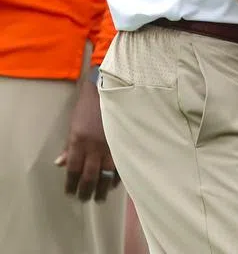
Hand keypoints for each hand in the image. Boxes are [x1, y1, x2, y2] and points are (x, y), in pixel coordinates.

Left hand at [55, 79, 119, 201]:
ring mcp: (111, 145)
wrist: (110, 89)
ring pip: (107, 173)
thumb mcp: (73, 124)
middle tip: (85, 199)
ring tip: (100, 197)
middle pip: (90, 175)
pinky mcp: (124, 141)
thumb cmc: (88, 106)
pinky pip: (121, 164)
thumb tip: (61, 163)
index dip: (71, 184)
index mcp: (79, 141)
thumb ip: (69, 146)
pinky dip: (118, 176)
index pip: (73, 170)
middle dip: (87, 190)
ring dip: (103, 187)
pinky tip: (115, 184)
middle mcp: (94, 146)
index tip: (70, 193)